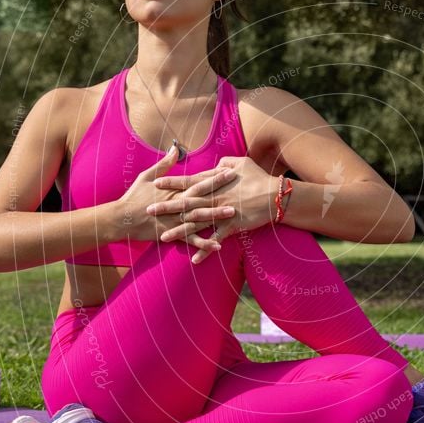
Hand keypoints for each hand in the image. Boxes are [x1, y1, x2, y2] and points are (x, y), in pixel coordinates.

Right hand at [115, 145, 235, 256]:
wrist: (121, 218)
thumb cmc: (134, 196)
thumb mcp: (147, 175)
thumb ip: (164, 164)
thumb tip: (175, 148)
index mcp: (174, 189)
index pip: (198, 180)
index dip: (215, 176)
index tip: (230, 171)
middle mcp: (177, 203)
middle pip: (203, 196)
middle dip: (222, 191)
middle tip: (240, 187)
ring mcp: (175, 219)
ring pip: (200, 217)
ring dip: (217, 216)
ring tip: (234, 213)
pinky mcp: (172, 233)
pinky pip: (191, 239)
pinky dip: (204, 242)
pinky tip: (218, 244)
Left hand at [151, 156, 280, 262]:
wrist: (275, 195)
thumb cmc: (259, 177)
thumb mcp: (242, 163)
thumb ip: (226, 162)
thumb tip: (217, 163)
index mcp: (215, 183)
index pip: (189, 182)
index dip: (172, 182)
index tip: (156, 183)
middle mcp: (214, 198)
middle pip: (186, 203)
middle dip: (166, 208)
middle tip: (148, 211)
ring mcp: (222, 213)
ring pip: (196, 224)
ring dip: (179, 232)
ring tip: (163, 238)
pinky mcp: (232, 226)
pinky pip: (215, 240)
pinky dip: (205, 250)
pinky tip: (194, 259)